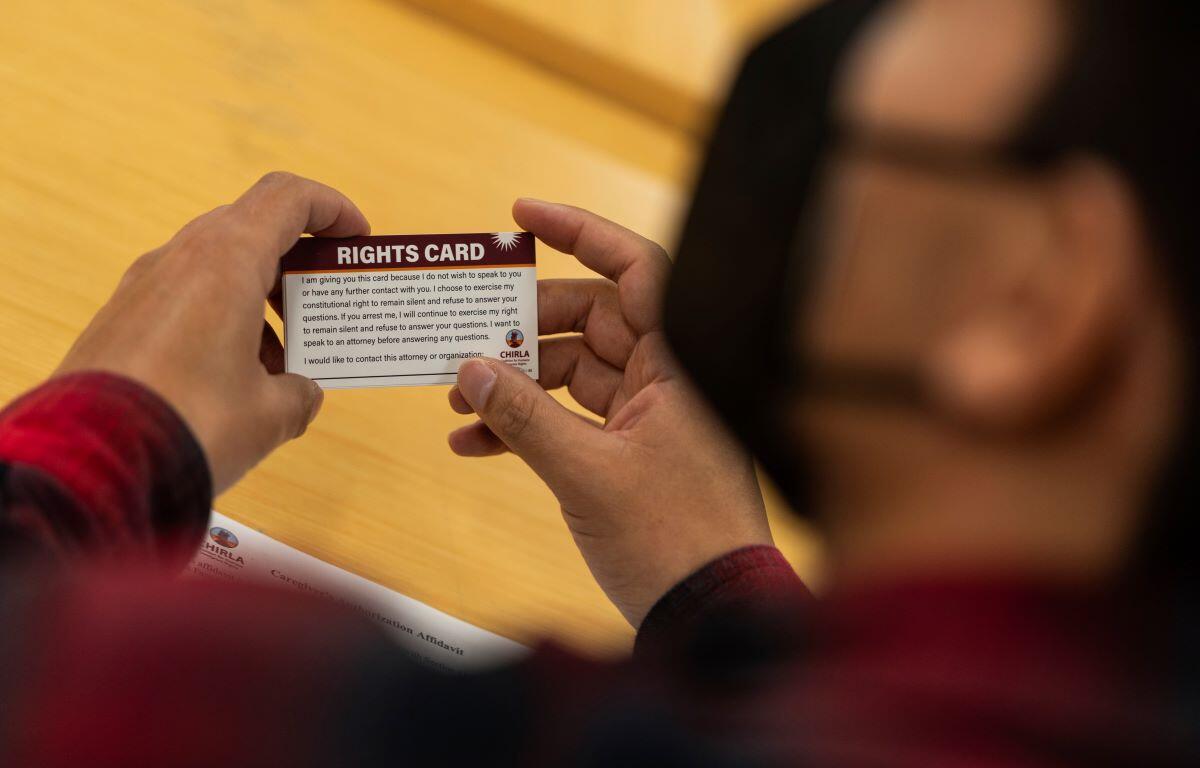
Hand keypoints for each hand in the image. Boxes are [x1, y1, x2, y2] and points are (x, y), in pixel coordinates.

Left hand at [57, 172, 370, 492]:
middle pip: (252, 230)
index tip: (356, 240)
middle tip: (326, 303)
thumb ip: (299, 393)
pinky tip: (237, 381)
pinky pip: (185, 302)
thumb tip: (300, 394)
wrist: (94, 463)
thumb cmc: (190, 423)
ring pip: (217, 269)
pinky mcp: (121, 322)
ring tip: (285, 361)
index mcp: (226, 260)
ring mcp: (143, 289)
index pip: (287, 198)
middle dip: (297, 264)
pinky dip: (223, 323)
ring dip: (259, 301)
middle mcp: (180, 260)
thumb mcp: (270, 414)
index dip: (331, 210)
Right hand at [448, 199, 771, 627]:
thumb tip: (470, 368)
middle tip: (465, 339)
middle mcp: (669, 377)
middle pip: (590, 320)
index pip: (634, 269)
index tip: (521, 215)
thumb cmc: (673, 541)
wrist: (711, 614)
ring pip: (574, 372)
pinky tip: (476, 445)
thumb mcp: (586, 474)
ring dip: (516, 385)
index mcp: (680, 362)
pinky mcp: (631, 451)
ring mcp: (650, 414)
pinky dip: (529, 427)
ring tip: (458, 401)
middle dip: (523, 330)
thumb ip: (525, 416)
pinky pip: (573, 419)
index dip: (580, 232)